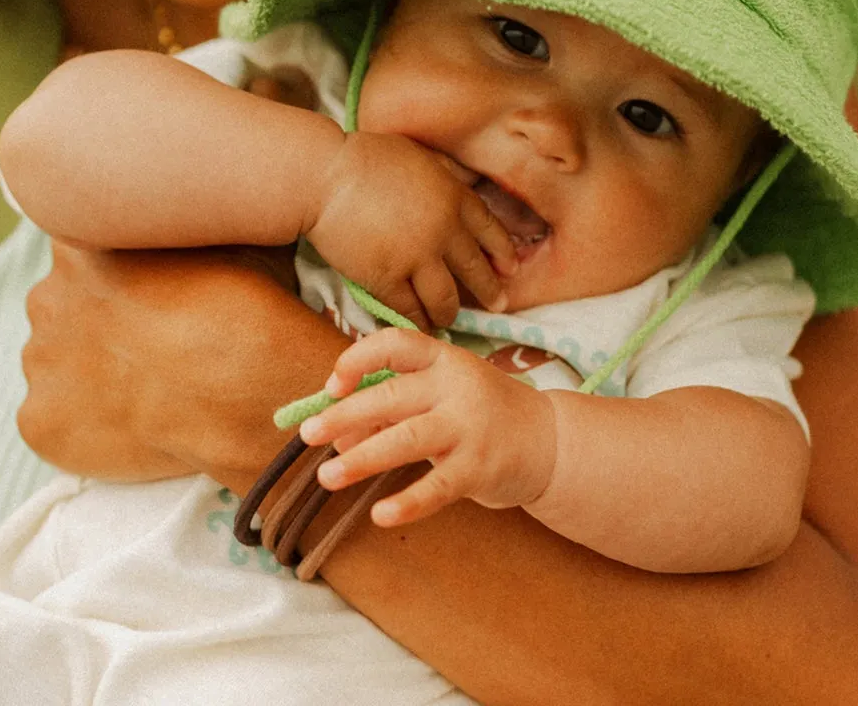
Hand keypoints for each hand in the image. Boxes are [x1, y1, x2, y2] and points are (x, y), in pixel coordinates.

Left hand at [19, 242, 349, 486]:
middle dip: (98, 322)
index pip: (85, 249)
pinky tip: (133, 425)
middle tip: (152, 341)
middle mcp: (47, 295)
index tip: (151, 290)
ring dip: (89, 373)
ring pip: (57, 365)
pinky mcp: (39, 423)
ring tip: (148, 388)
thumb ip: (189, 222)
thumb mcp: (228, 232)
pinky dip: (85, 428)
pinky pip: (54, 422)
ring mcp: (40, 362)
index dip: (120, 271)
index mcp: (82, 241)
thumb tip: (202, 209)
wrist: (243, 386)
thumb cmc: (244, 302)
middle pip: (64, 307)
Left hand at [298, 329, 555, 525]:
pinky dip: (407, 501)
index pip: (396, 343)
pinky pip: (437, 487)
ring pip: (406, 439)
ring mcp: (469, 426)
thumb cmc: (481, 414)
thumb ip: (394, 411)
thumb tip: (340, 437)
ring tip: (327, 476)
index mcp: (443, 360)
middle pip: (392, 396)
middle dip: (345, 416)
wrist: (549, 440)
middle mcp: (456, 386)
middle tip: (308, 435)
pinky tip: (379, 514)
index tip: (333, 383)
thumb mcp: (441, 398)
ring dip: (362, 458)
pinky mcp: (480, 467)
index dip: (359, 359)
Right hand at [310, 134, 516, 328]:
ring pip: (445, 299)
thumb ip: (446, 173)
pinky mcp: (387, 279)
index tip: (510, 268)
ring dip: (450, 313)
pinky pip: (409, 309)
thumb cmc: (366, 157)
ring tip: (449, 319)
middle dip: (490, 291)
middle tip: (499, 305)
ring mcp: (416, 258)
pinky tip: (418, 325)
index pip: (490, 230)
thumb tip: (464, 181)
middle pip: (475, 269)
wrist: (325, 176)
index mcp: (453, 196)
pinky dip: (416, 320)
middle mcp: (443, 230)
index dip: (502, 252)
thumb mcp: (419, 153)